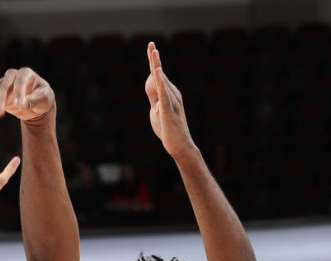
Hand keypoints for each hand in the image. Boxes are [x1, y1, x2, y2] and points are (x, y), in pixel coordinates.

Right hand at [0, 68, 54, 122]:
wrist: (38, 106)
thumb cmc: (43, 100)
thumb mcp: (45, 100)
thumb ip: (35, 100)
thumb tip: (22, 103)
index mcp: (26, 74)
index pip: (20, 80)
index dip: (19, 91)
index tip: (20, 104)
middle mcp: (12, 76)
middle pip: (4, 84)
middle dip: (1, 98)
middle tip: (0, 113)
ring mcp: (3, 84)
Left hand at [144, 42, 195, 159]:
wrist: (181, 147)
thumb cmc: (168, 129)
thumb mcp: (156, 109)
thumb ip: (153, 94)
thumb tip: (150, 77)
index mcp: (169, 93)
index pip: (159, 75)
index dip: (154, 60)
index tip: (150, 46)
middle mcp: (173, 94)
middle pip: (159, 75)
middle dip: (154, 59)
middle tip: (150, 44)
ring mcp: (172, 102)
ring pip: (161, 81)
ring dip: (157, 66)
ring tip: (154, 51)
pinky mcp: (169, 111)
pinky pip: (164, 94)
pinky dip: (160, 82)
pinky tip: (158, 71)